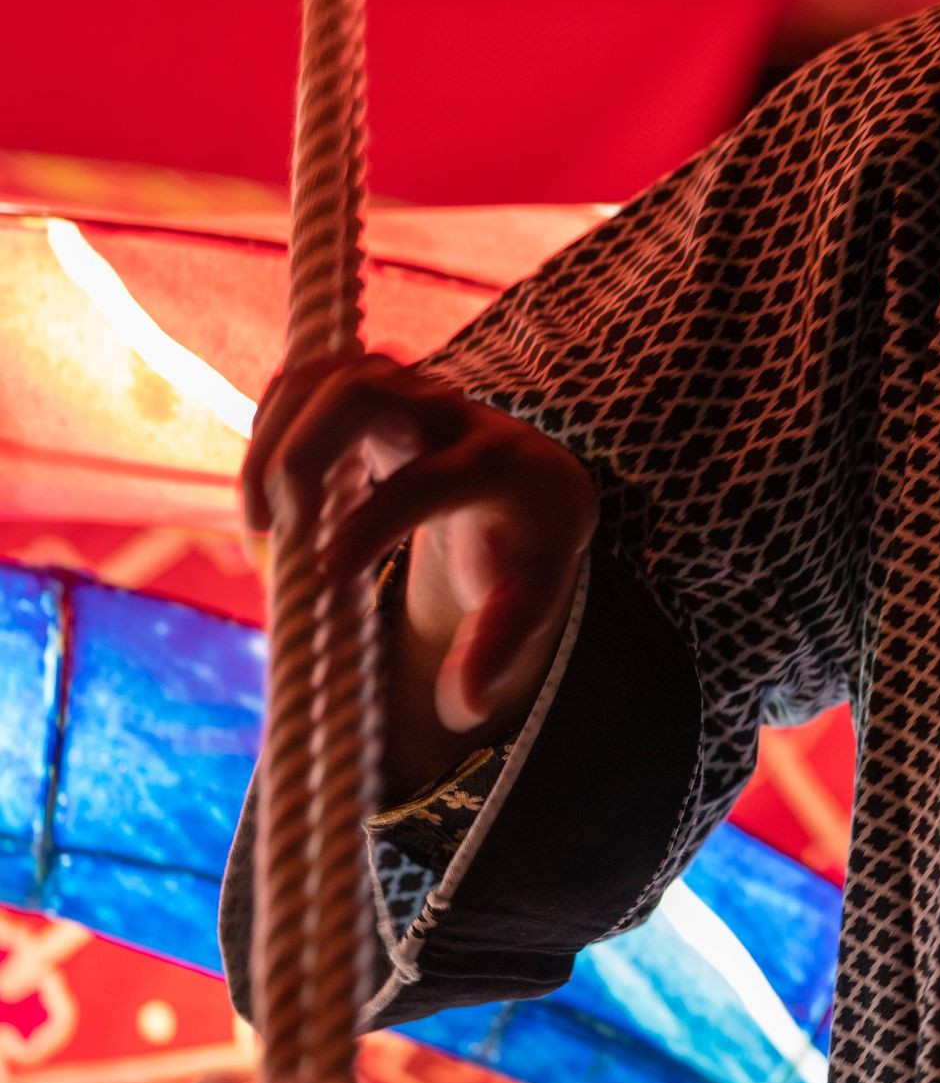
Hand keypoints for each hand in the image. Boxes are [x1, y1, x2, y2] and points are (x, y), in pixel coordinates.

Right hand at [243, 355, 598, 794]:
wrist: (537, 482)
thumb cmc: (526, 547)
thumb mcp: (528, 600)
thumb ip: (498, 649)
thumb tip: (463, 709)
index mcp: (502, 466)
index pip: (428, 482)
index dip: (371, 526)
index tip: (325, 575)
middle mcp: (455, 414)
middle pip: (364, 391)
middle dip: (302, 455)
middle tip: (276, 535)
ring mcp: (411, 391)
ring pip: (328, 373)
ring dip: (274, 436)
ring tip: (260, 523)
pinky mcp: (374, 390)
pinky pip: (310, 379)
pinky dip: (272, 423)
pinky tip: (266, 493)